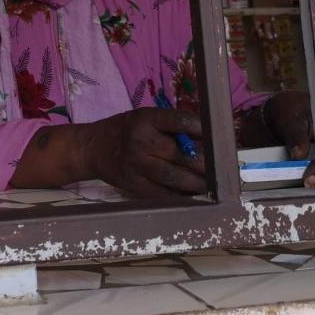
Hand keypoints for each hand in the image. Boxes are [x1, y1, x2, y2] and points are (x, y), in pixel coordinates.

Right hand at [82, 107, 207, 198]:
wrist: (93, 149)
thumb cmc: (126, 130)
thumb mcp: (144, 118)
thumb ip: (171, 127)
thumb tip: (206, 141)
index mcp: (145, 120)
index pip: (179, 121)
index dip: (201, 130)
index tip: (216, 137)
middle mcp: (141, 142)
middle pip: (180, 154)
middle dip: (204, 163)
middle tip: (221, 169)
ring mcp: (137, 166)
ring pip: (174, 177)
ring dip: (197, 183)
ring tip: (211, 185)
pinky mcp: (135, 186)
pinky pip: (163, 194)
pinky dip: (181, 196)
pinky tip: (193, 195)